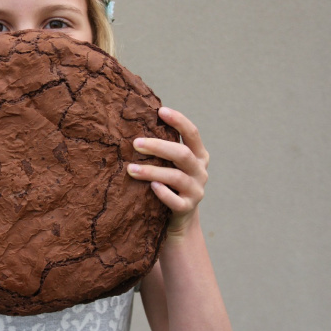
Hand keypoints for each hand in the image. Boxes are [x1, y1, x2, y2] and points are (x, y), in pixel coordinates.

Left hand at [128, 107, 209, 237]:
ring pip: (176, 177)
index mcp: (198, 155)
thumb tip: (138, 120)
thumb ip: (164, 147)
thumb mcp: (172, 163)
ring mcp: (196, 191)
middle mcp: (200, 171)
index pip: (192, 133)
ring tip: (131, 169)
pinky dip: (163, 193)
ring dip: (152, 171)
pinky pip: (176, 201)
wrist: (180, 219)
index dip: (179, 121)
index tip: (161, 111)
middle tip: (136, 143)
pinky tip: (151, 187)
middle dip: (158, 146)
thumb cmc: (170, 183)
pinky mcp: (187, 208)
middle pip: (183, 154)